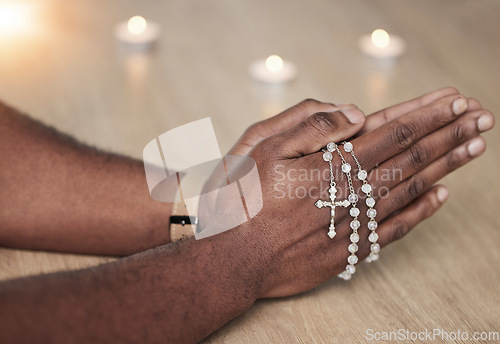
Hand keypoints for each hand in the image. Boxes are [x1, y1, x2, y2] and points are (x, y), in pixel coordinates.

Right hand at [210, 91, 493, 298]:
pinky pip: (397, 227)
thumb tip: (356, 112)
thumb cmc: (242, 199)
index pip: (394, 131)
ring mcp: (355, 222)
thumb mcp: (261, 146)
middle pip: (412, 157)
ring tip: (474, 147)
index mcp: (333, 163)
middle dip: (450, 133)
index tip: (456, 100)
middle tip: (481, 118)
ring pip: (413, 188)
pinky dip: (423, 210)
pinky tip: (441, 197)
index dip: (428, 114)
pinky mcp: (351, 248)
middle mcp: (352, 191)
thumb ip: (311, 125)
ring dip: (447, 165)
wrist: (235, 260)